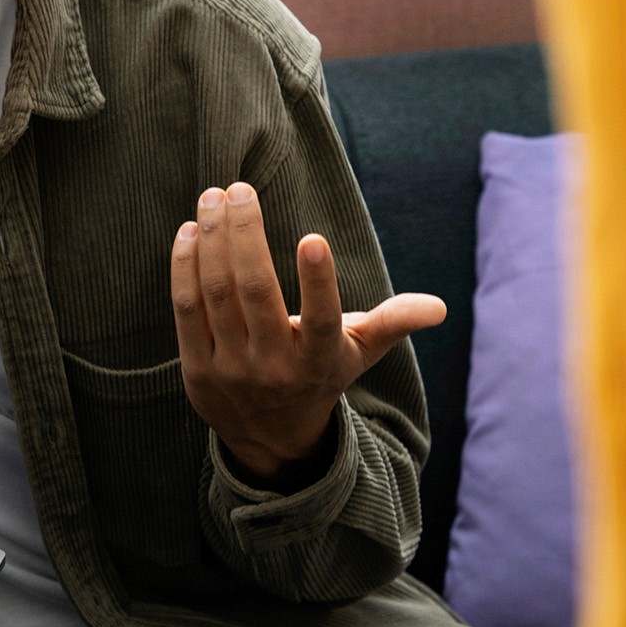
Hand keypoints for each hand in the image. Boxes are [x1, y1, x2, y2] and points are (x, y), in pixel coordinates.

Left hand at [171, 182, 446, 488]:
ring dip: (213, 238)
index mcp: (319, 359)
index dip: (318, 281)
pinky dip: (185, 265)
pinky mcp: (195, 367)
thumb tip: (440, 307)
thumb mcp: (359, 352)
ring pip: (217, 293)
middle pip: (255, 292)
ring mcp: (231, 368)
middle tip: (240, 188)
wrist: (269, 438)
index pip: (320, 319)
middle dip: (245, 234)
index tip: (313, 239)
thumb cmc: (320, 374)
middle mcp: (274, 366)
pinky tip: (190, 230)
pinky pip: (186, 308)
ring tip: (214, 197)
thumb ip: (394, 322)